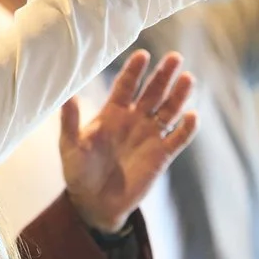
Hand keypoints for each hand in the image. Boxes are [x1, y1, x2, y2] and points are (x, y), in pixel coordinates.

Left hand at [59, 51, 198, 235]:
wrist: (94, 203)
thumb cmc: (79, 172)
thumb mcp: (70, 146)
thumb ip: (70, 122)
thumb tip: (67, 96)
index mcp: (112, 113)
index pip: (126, 86)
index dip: (134, 70)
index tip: (142, 55)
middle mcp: (134, 120)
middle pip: (152, 92)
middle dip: (163, 75)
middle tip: (175, 57)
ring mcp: (150, 136)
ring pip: (169, 110)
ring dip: (179, 95)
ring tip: (188, 78)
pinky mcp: (161, 155)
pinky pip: (178, 139)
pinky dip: (187, 128)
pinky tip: (192, 116)